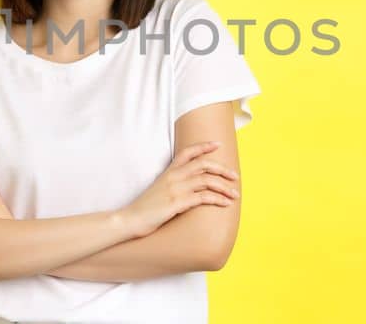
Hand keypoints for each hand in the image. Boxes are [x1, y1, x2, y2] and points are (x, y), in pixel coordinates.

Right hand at [118, 141, 238, 237]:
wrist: (130, 219)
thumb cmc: (145, 208)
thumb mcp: (159, 189)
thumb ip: (173, 183)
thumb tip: (190, 186)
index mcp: (168, 171)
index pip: (188, 152)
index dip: (204, 146)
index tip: (218, 145)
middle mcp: (173, 176)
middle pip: (204, 165)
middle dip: (222, 169)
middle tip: (235, 177)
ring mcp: (175, 189)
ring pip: (207, 180)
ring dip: (224, 187)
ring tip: (235, 194)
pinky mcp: (177, 203)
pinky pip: (203, 197)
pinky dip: (218, 199)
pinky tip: (225, 203)